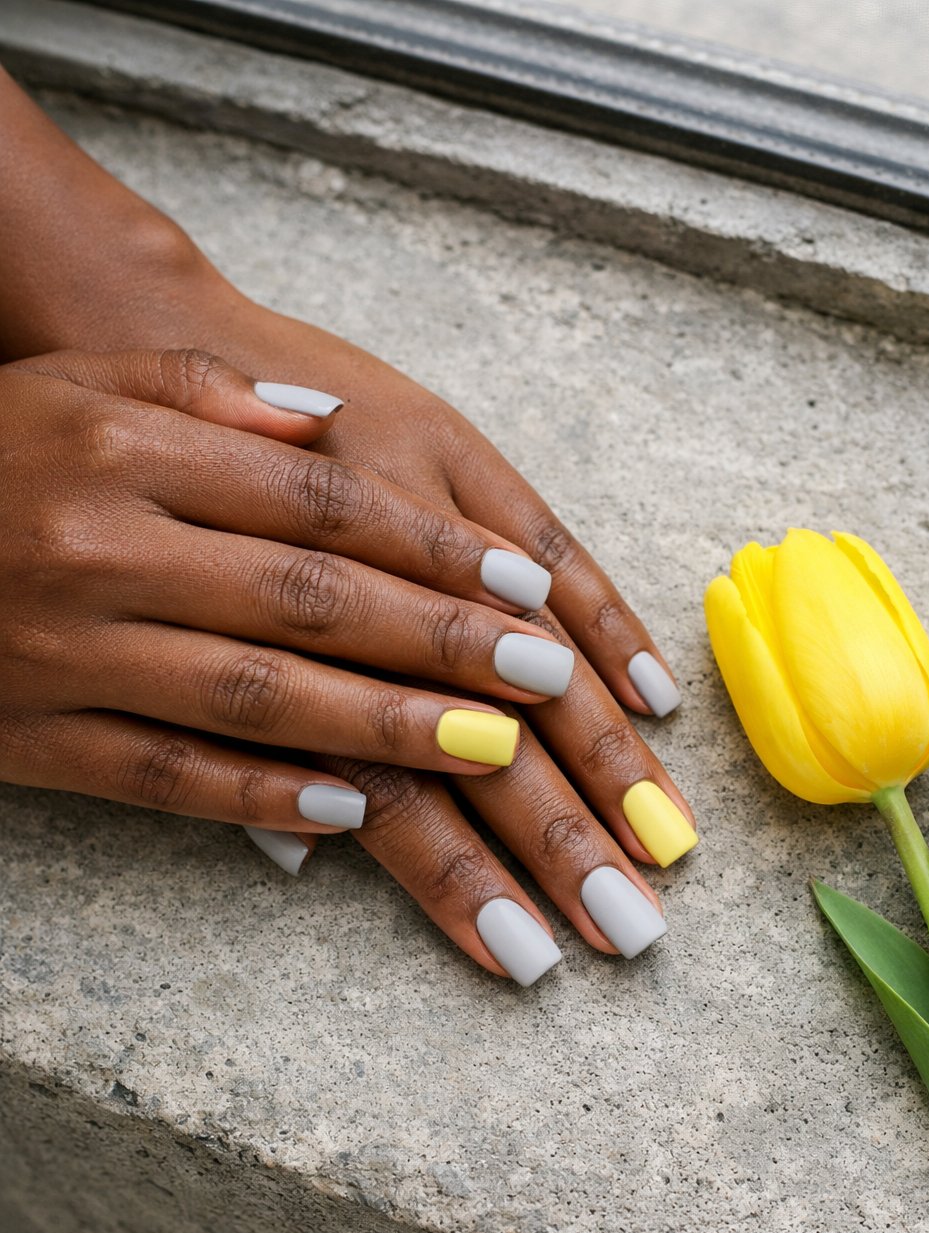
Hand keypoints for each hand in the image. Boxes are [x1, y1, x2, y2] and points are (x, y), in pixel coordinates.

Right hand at [0, 347, 582, 831]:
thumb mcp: (85, 387)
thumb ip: (212, 400)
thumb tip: (331, 429)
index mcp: (124, 450)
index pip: (316, 502)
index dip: (431, 549)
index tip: (523, 591)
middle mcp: (98, 548)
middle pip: (307, 603)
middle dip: (438, 645)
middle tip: (541, 682)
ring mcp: (62, 652)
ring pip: (253, 698)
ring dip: (381, 730)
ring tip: (490, 755)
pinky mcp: (34, 739)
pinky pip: (164, 776)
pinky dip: (262, 797)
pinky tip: (353, 813)